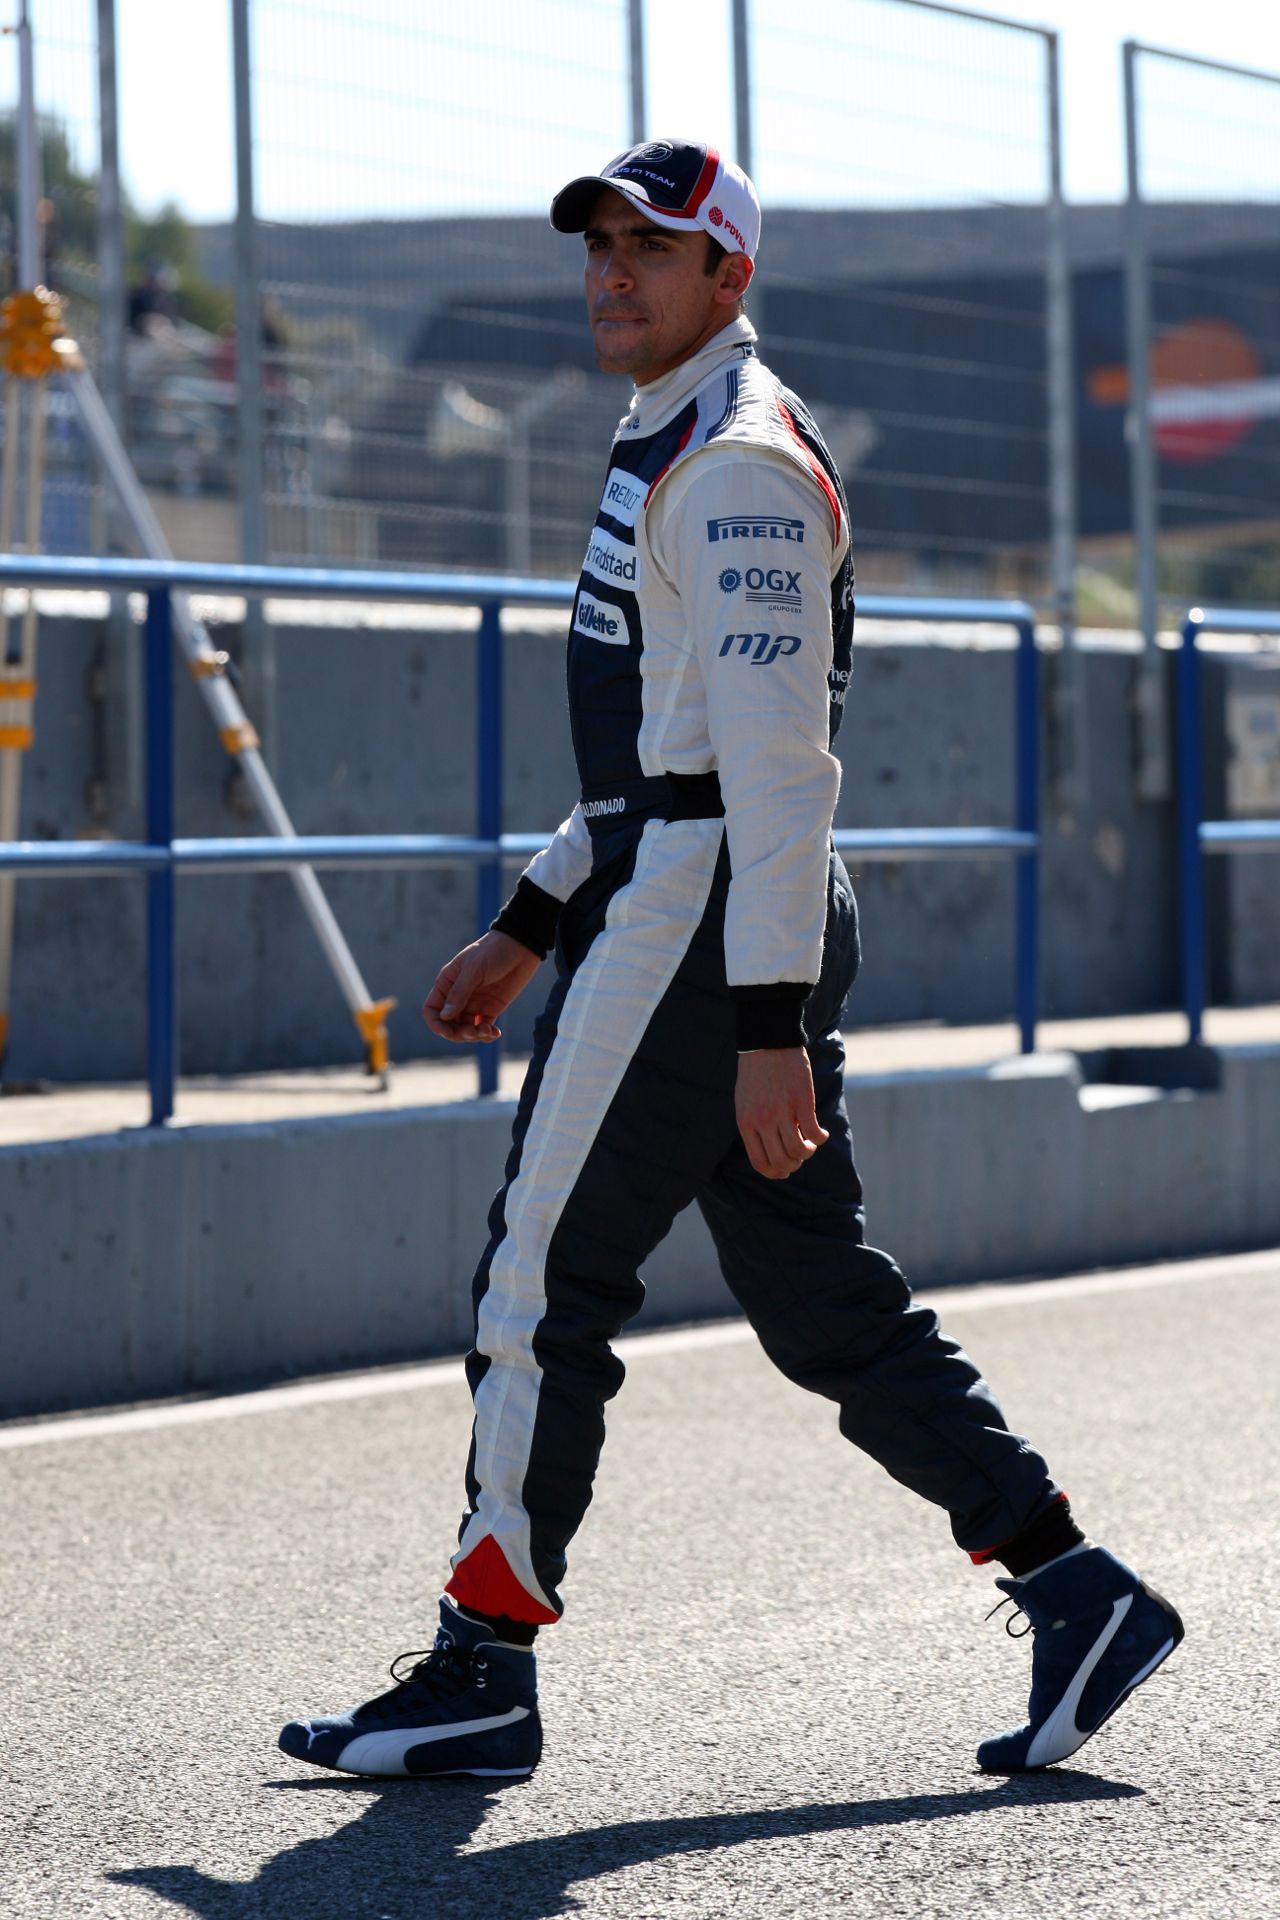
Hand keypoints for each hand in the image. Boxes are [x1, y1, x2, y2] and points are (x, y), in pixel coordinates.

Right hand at [422, 931, 541, 1043]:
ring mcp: (474, 1003)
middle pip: (448, 1024)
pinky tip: (495, 1032)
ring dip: (474, 1036)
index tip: (448, 1031)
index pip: (432, 1009)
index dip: (436, 1024)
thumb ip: (459, 993)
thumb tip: (444, 1016)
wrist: (521, 946)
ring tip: (488, 1031)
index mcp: (447, 984)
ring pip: (465, 1029)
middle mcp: (458, 996)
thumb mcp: (474, 969)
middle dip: (458, 1033)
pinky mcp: (491, 1008)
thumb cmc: (493, 951)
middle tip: (474, 1032)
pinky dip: (487, 1034)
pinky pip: (483, 1028)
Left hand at [736, 1048, 828, 1179]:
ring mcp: (783, 1112)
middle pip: (781, 1161)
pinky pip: (814, 1133)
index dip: (774, 1172)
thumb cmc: (755, 1071)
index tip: (784, 1170)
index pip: (760, 1162)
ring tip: (810, 1144)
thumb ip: (753, 1124)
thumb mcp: (744, 1101)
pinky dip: (820, 1138)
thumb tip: (770, 1146)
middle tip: (799, 1156)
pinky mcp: (802, 1102)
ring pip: (798, 1151)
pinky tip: (822, 1134)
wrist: (768, 1042)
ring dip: (807, 1152)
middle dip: (793, 1165)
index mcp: (746, 1122)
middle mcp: (763, 1121)